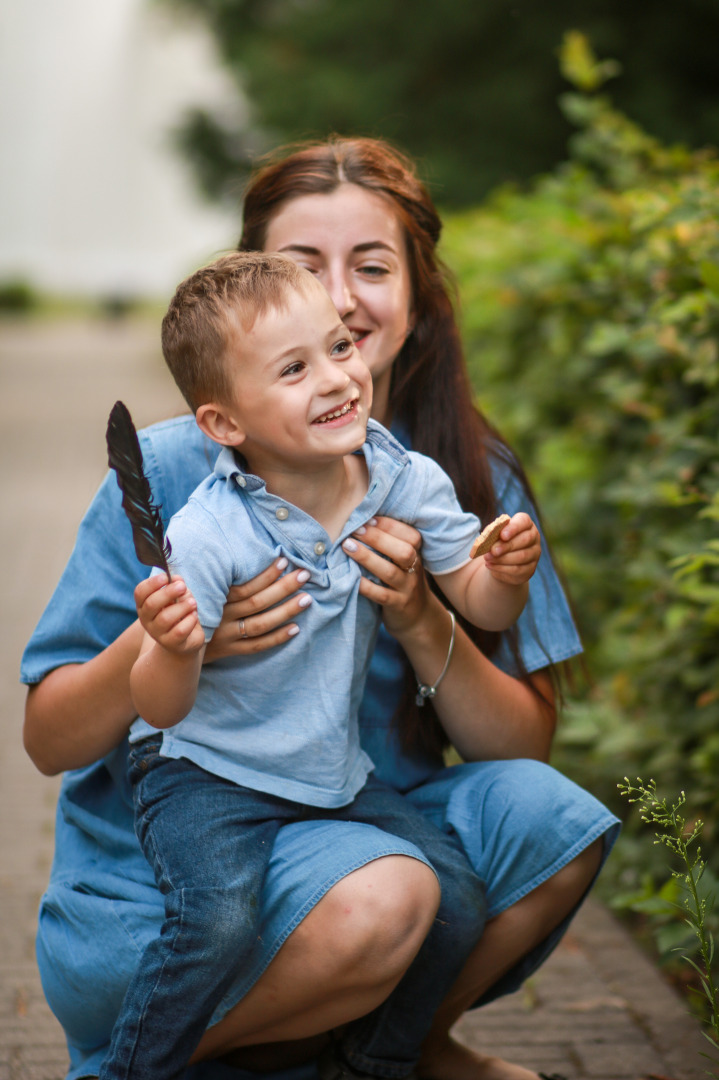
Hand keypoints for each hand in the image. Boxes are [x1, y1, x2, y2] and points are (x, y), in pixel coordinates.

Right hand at [134, 574, 204, 653]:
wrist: (184, 640)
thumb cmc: (179, 613)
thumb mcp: (179, 597)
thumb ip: (177, 586)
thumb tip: (177, 579)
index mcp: (144, 605)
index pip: (140, 592)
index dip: (152, 583)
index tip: (166, 577)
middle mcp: (146, 619)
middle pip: (151, 604)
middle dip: (168, 593)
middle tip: (182, 587)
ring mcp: (157, 633)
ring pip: (165, 618)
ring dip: (182, 607)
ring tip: (193, 603)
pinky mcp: (170, 643)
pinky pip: (179, 630)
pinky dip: (189, 620)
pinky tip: (194, 616)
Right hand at [204, 558, 312, 660]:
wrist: (178, 643)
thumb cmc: (196, 608)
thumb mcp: (201, 590)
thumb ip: (219, 576)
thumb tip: (245, 550)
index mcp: (215, 598)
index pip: (245, 586)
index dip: (265, 574)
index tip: (284, 560)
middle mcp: (221, 617)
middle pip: (256, 603)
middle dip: (282, 588)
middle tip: (304, 575)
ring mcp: (227, 635)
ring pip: (260, 624)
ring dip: (285, 612)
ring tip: (306, 599)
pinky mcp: (231, 651)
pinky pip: (257, 646)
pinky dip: (277, 638)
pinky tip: (296, 628)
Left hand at [342, 516, 429, 637]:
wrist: (418, 617)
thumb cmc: (402, 581)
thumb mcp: (403, 561)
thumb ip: (390, 543)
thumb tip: (362, 519)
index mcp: (417, 554)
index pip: (410, 535)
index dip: (389, 525)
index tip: (367, 519)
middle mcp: (415, 570)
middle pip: (404, 551)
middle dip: (378, 538)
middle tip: (354, 530)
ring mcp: (407, 589)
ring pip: (390, 572)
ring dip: (367, 558)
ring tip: (347, 546)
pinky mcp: (398, 606)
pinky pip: (382, 595)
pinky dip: (366, 586)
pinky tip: (352, 577)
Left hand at [482, 512, 540, 585]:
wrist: (501, 560)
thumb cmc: (498, 541)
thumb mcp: (494, 535)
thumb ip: (493, 533)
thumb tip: (488, 538)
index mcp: (525, 524)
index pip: (524, 521)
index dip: (513, 528)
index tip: (502, 535)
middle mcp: (534, 537)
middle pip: (525, 540)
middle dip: (507, 545)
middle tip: (493, 550)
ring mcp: (534, 554)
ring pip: (522, 556)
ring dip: (502, 558)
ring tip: (488, 558)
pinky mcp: (530, 568)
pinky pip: (518, 569)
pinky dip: (502, 568)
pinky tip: (490, 565)